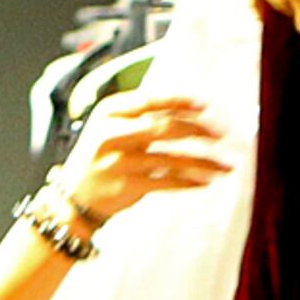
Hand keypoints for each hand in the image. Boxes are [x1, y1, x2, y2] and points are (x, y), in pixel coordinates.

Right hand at [53, 89, 230, 229]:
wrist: (73, 198)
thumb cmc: (100, 159)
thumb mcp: (111, 128)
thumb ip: (140, 117)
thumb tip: (187, 109)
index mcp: (109, 112)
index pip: (152, 100)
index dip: (183, 102)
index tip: (206, 106)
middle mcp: (112, 133)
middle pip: (166, 126)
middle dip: (200, 129)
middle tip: (222, 134)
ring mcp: (119, 160)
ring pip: (172, 157)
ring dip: (204, 162)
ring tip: (225, 166)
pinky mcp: (126, 185)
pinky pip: (166, 181)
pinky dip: (189, 182)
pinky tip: (206, 182)